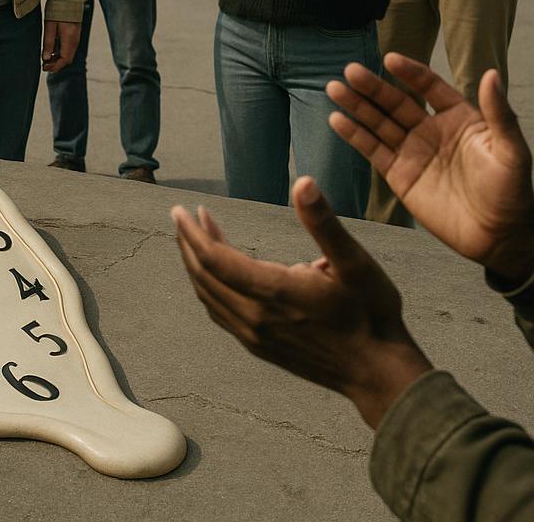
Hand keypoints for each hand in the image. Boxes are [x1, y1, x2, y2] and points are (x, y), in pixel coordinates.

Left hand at [42, 20, 79, 72]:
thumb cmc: (57, 11)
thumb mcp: (50, 27)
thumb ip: (48, 43)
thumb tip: (46, 58)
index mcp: (69, 40)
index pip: (64, 60)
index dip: (54, 67)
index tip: (44, 68)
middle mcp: (75, 41)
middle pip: (67, 60)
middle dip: (56, 65)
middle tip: (44, 65)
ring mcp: (76, 38)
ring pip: (68, 55)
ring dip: (58, 59)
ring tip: (46, 59)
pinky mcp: (74, 35)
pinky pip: (69, 49)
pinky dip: (61, 53)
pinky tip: (52, 51)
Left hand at [172, 177, 431, 428]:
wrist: (378, 375)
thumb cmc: (371, 314)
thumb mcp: (355, 262)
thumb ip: (324, 223)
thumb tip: (303, 182)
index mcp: (273, 292)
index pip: (214, 259)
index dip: (193, 233)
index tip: (179, 210)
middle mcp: (255, 317)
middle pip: (203, 276)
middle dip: (187, 243)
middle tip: (180, 215)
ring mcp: (254, 336)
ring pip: (208, 295)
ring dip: (195, 264)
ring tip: (196, 234)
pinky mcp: (259, 346)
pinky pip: (219, 311)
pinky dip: (208, 285)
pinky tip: (216, 272)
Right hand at [327, 54, 533, 286]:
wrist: (499, 238)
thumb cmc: (513, 194)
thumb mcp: (512, 152)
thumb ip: (499, 114)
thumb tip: (491, 74)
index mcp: (459, 118)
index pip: (429, 87)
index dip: (410, 73)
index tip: (390, 60)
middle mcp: (431, 130)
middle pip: (396, 102)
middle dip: (372, 87)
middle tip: (350, 71)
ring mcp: (413, 151)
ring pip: (378, 123)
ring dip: (356, 106)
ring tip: (334, 89)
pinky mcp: (398, 175)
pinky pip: (372, 150)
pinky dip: (353, 135)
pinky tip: (337, 120)